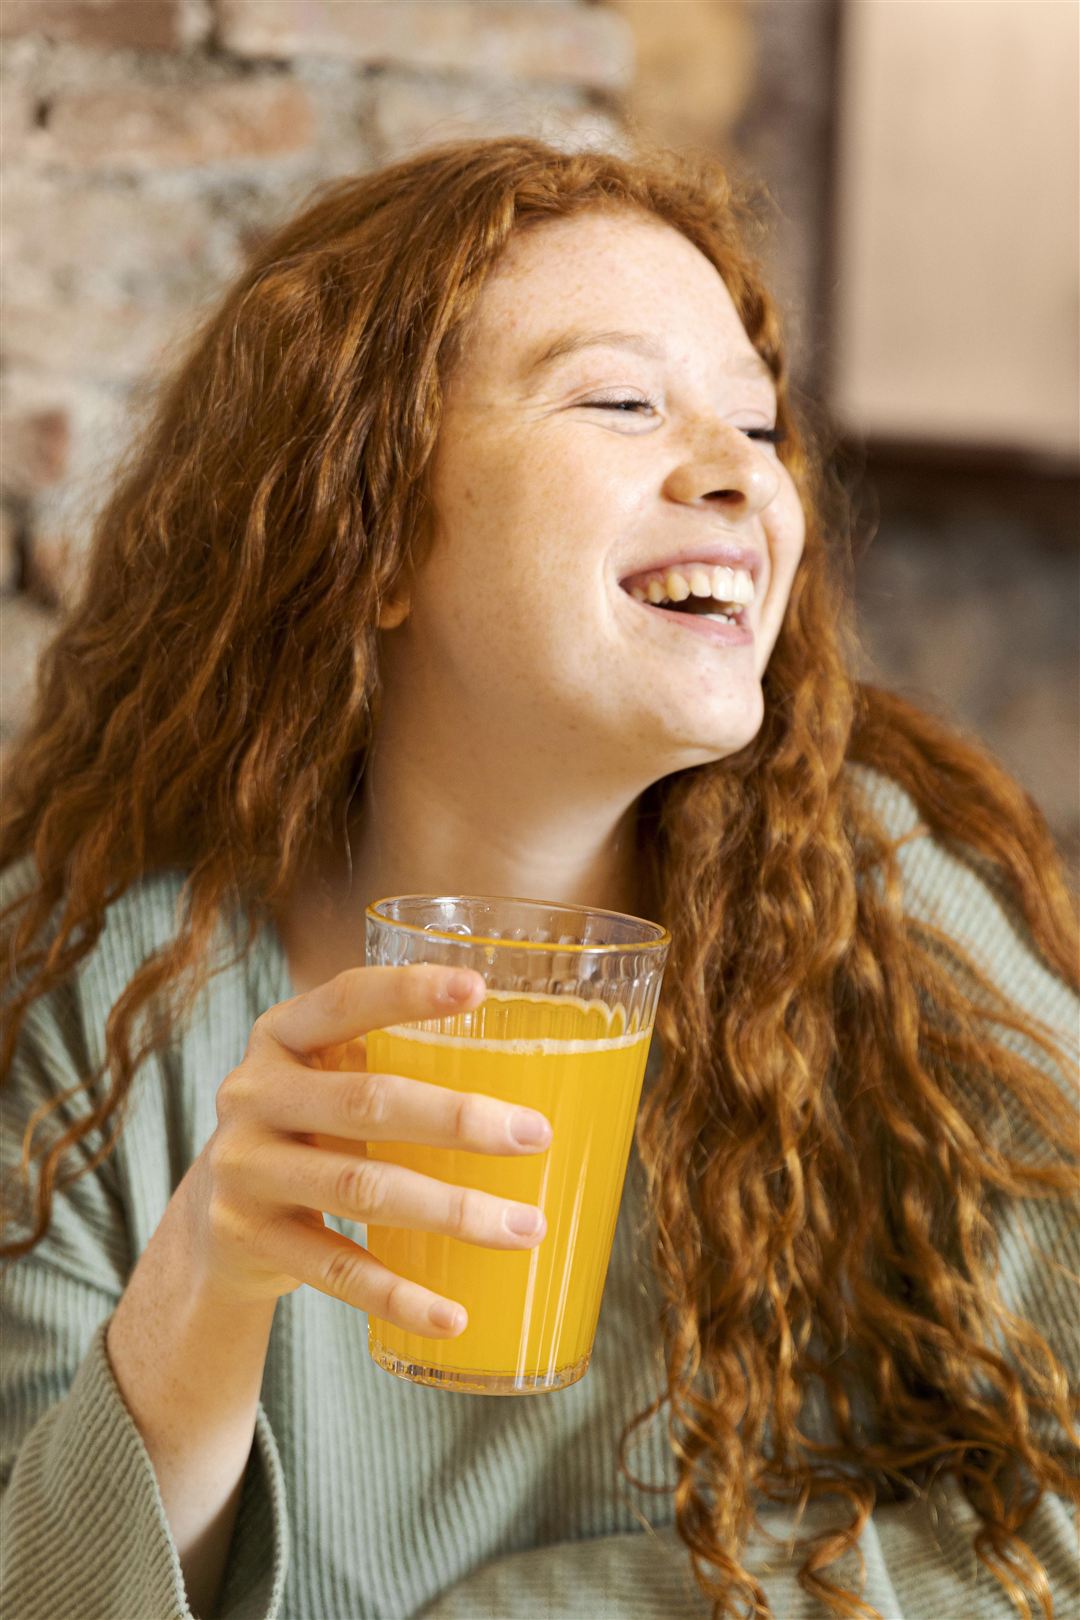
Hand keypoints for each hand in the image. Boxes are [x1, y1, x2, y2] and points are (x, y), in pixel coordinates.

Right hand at [186, 964, 551, 1336]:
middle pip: (365, 1101)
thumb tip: (545, 1066)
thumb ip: (396, 1058)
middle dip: (458, 1120)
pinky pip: (335, 1271)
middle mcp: (253, 1093)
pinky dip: (400, 1295)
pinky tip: (455, 1314)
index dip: (408, 992)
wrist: (214, 1214)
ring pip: (362, 1189)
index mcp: (281, 1034)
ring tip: (526, 1227)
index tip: (479, 989)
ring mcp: (245, 1168)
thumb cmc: (311, 1126)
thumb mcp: (329, 1076)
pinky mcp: (247, 1238)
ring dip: (453, 1211)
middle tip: (536, 1135)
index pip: (345, 999)